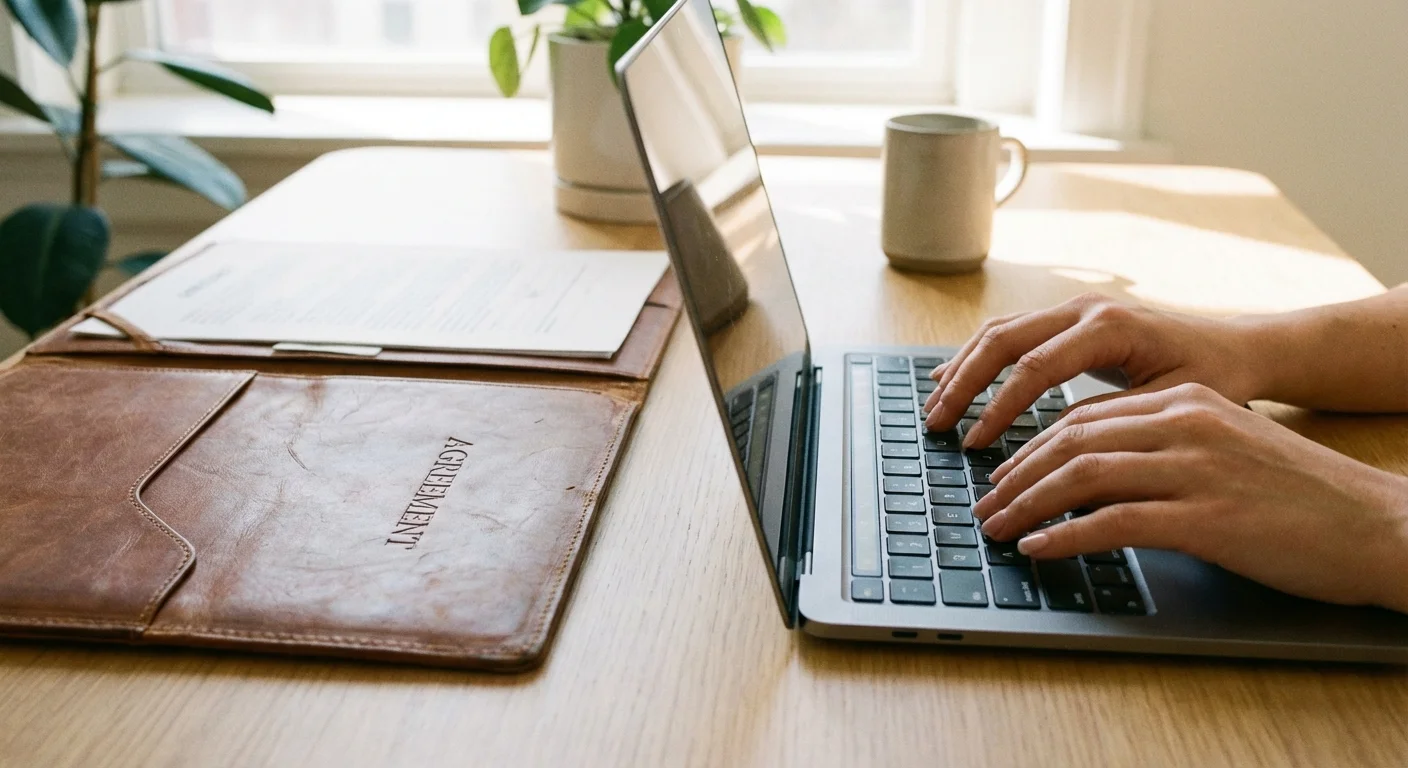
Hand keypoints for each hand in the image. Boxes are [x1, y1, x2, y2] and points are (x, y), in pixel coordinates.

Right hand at [923, 293, 1263, 448]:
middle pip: (1002, 340)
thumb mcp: (1170, 407)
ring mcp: (1073, 308)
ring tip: (934, 406)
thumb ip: (1111, 421)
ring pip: (999, 331)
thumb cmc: (1215, 380)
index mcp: (1109, 327)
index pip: (1034, 368)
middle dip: (964, 385)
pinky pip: (1011, 332)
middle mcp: (1084, 308)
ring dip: (962, 369)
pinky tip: (952, 378)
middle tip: (937, 424)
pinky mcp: (1069, 319)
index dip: (998, 409)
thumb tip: (1052, 444)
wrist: (1240, 347)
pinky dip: (977, 357)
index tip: (975, 445)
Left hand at [971, 383, 1407, 611]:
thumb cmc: (1300, 497)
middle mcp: (1184, 423)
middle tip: (984, 505)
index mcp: (1185, 402)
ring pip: (1081, 475)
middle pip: (1070, 441)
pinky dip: (1066, 535)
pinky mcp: (1206, 516)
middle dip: (1015, 475)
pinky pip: (1114, 521)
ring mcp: (1195, 468)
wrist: (1377, 524)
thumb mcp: (1226, 450)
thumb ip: (1164, 450)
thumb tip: (1095, 475)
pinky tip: (1039, 548)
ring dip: (1026, 504)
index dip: (1030, 448)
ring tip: (996, 529)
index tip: (1001, 475)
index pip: (1083, 417)